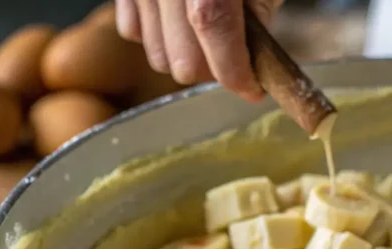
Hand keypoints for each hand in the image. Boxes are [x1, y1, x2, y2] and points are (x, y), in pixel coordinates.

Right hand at [114, 0, 282, 101]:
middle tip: (235, 57)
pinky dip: (156, 36)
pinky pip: (132, 31)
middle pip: (184, 64)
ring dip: (186, 57)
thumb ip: (259, 16)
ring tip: (207, 35)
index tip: (254, 89)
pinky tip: (177, 20)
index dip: (238, 74)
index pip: (217, 37)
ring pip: (157, 56)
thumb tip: (252, 63)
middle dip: (215, 71)